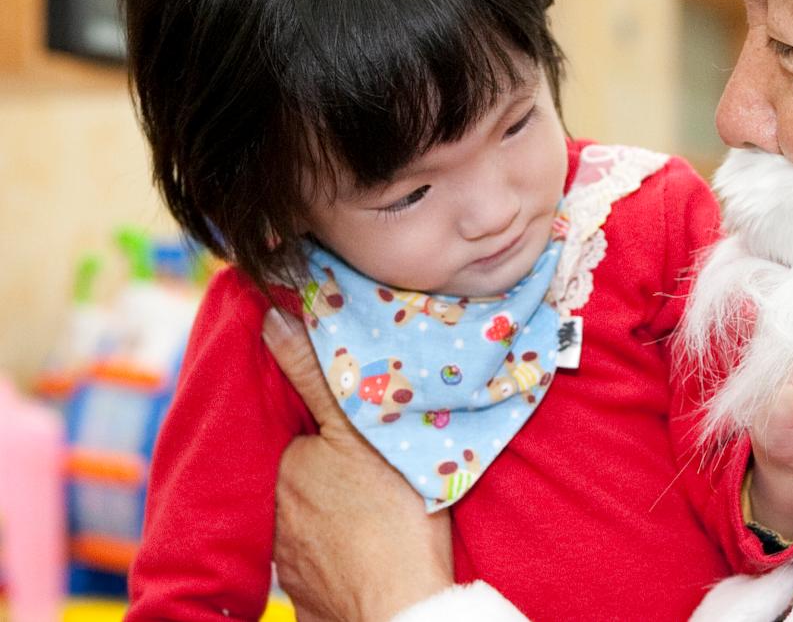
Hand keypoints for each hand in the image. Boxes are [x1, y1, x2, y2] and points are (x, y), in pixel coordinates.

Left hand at [263, 309, 453, 621]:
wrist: (404, 608)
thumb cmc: (388, 518)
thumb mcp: (358, 431)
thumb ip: (315, 374)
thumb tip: (271, 317)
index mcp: (279, 469)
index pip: (292, 428)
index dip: (319, 417)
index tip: (349, 413)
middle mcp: (272, 516)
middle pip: (299, 471)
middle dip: (323, 461)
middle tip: (363, 453)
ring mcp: (290, 559)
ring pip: (309, 513)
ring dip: (330, 503)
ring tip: (370, 495)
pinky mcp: (310, 592)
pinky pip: (321, 553)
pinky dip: (340, 542)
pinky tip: (367, 538)